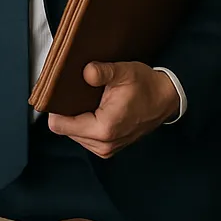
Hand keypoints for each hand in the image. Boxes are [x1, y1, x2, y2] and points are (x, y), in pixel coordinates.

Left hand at [48, 61, 179, 157]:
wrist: (166, 99)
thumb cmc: (146, 85)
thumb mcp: (124, 72)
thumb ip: (103, 72)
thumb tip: (86, 72)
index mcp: (104, 129)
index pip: (58, 125)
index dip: (55, 107)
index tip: (58, 93)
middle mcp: (103, 144)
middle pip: (63, 128)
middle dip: (66, 111)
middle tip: (74, 93)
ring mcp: (106, 149)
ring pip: (72, 133)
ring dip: (75, 117)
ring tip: (86, 100)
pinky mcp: (108, 147)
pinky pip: (83, 135)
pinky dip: (83, 122)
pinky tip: (91, 108)